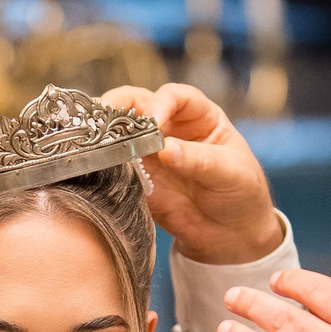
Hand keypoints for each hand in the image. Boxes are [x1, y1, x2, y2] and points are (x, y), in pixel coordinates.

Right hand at [100, 82, 280, 263]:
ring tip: (90, 144)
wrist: (232, 235)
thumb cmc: (241, 193)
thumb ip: (198, 160)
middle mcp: (169, 128)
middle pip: (136, 105)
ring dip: (102, 136)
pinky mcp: (136, 179)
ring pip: (118, 133)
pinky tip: (92, 167)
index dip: (161, 103)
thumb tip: (164, 150)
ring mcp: (148, 153)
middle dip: (116, 108)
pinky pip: (114, 167)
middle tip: (102, 123)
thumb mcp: (230, 173)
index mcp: (198, 116)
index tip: (154, 122)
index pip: (175, 97)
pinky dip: (101, 165)